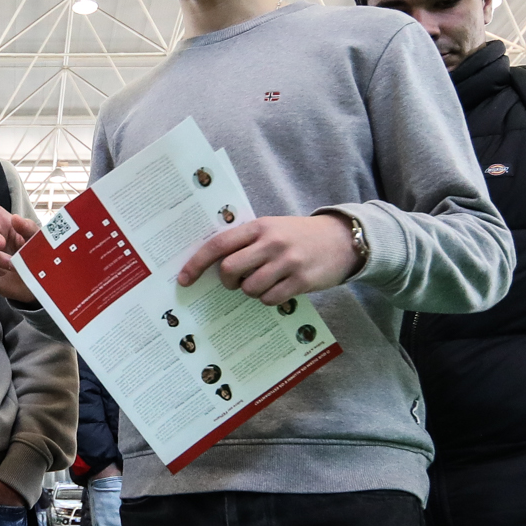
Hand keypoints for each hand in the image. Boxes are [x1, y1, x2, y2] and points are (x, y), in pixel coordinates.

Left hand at [178, 213, 363, 304]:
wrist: (342, 239)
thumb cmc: (299, 235)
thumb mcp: (272, 227)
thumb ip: (246, 240)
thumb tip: (213, 263)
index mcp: (259, 226)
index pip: (218, 244)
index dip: (197, 263)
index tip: (184, 278)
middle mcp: (271, 243)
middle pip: (229, 270)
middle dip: (227, 281)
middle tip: (235, 282)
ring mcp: (287, 262)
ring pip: (249, 288)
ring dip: (250, 291)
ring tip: (264, 282)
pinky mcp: (301, 281)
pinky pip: (270, 299)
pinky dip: (269, 298)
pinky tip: (279, 288)